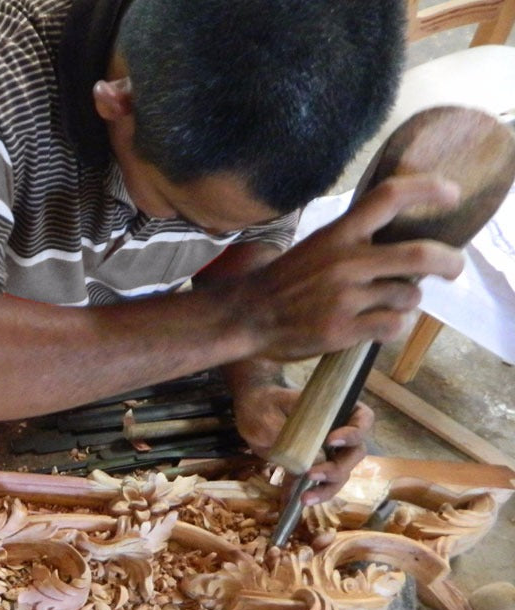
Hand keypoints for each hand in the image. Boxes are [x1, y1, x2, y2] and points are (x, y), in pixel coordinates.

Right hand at [231, 175, 465, 359]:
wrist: (246, 317)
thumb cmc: (284, 283)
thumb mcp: (316, 247)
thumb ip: (355, 242)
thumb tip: (406, 247)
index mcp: (337, 235)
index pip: (389, 197)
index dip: (428, 188)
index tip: (452, 192)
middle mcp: (345, 263)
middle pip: (419, 254)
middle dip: (449, 262)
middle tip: (454, 267)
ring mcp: (345, 298)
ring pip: (408, 296)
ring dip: (407, 301)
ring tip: (387, 304)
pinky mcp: (343, 330)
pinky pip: (393, 326)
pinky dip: (395, 326)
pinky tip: (379, 325)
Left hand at [232, 382, 373, 503]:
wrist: (252, 413)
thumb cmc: (264, 404)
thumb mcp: (269, 412)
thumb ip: (286, 432)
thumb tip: (305, 461)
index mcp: (337, 411)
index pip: (362, 419)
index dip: (354, 433)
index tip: (331, 440)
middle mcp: (338, 433)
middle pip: (354, 454)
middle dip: (337, 469)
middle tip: (312, 474)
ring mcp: (326, 453)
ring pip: (339, 475)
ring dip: (326, 489)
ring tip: (305, 499)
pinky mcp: (309, 468)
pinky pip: (315, 485)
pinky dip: (306, 495)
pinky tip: (292, 504)